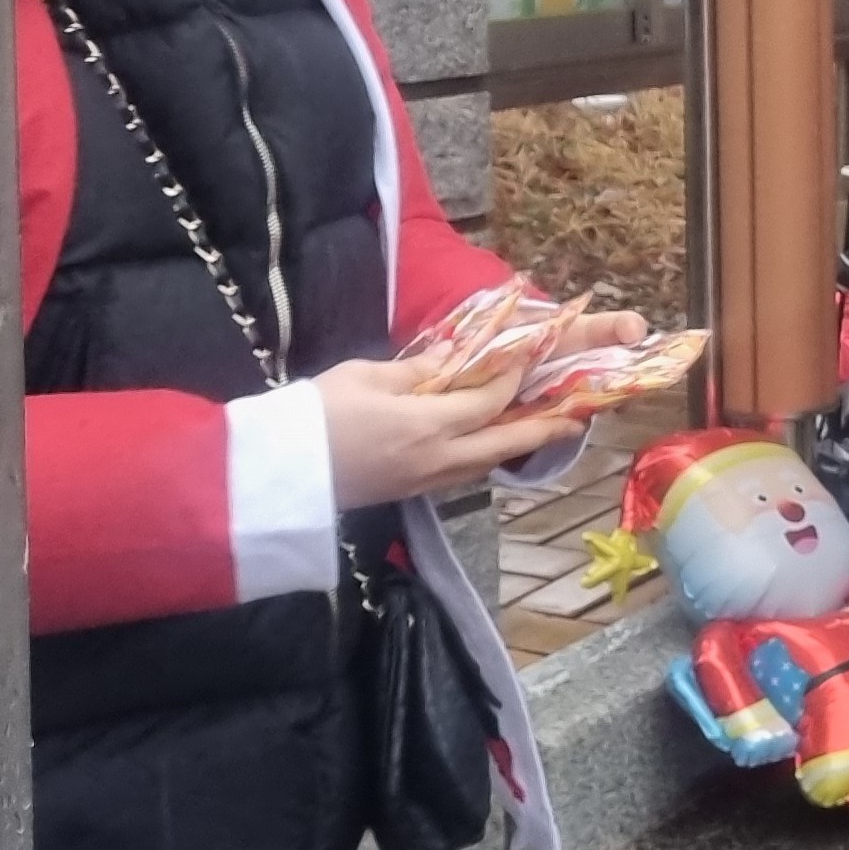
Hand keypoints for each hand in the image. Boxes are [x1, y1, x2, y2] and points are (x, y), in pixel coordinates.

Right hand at [317, 358, 583, 506]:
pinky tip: (491, 445)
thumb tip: (455, 356)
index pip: (489, 401)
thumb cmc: (312, 415)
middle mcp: (436, 459)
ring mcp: (424, 482)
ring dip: (517, 445)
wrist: (271, 475)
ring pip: (485, 463)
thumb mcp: (364, 378)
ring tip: (544, 430)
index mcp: (427, 425)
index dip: (513, 378)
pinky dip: (486, 457)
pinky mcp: (408, 493)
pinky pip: (462, 474)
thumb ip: (417, 371)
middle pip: (504, 442)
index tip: (532, 356)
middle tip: (577, 417)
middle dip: (543, 428)